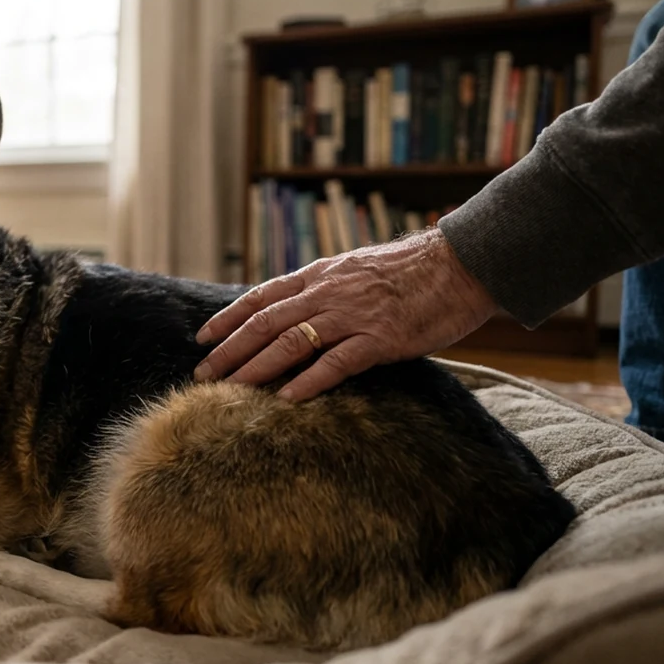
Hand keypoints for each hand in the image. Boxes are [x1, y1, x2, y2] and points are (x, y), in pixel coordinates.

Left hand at [193, 229, 497, 401]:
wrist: (460, 265)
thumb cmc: (412, 271)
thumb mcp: (356, 269)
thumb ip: (325, 288)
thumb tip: (296, 307)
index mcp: (319, 276)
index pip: (261, 297)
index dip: (229, 317)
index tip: (203, 337)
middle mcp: (327, 293)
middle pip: (265, 323)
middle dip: (230, 350)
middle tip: (203, 374)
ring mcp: (351, 316)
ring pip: (290, 343)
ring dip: (256, 368)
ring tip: (231, 390)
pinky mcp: (379, 338)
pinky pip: (336, 362)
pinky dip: (308, 381)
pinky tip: (286, 399)